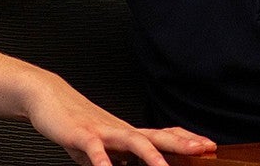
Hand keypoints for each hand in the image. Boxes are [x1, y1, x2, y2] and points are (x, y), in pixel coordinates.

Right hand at [26, 74, 214, 165]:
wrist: (49, 99)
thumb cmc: (77, 124)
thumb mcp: (104, 146)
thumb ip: (120, 158)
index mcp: (128, 133)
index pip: (164, 135)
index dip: (186, 140)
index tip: (209, 146)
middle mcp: (120, 129)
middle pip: (156, 136)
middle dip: (181, 144)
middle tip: (205, 149)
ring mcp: (102, 130)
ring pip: (131, 140)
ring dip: (150, 154)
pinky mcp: (81, 134)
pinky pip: (93, 148)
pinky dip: (101, 161)